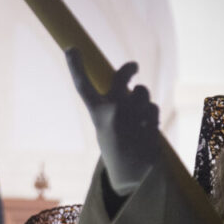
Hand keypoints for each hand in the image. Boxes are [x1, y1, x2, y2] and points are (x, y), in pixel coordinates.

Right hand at [65, 49, 159, 194]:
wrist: (132, 175)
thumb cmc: (116, 147)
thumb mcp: (105, 126)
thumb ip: (113, 104)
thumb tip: (130, 81)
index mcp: (97, 114)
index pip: (83, 85)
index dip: (75, 66)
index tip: (70, 48)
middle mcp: (113, 111)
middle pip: (122, 77)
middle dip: (129, 70)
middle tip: (133, 67)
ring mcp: (133, 115)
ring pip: (143, 94)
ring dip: (143, 100)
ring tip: (137, 118)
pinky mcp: (150, 121)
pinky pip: (153, 108)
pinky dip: (150, 115)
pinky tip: (145, 129)